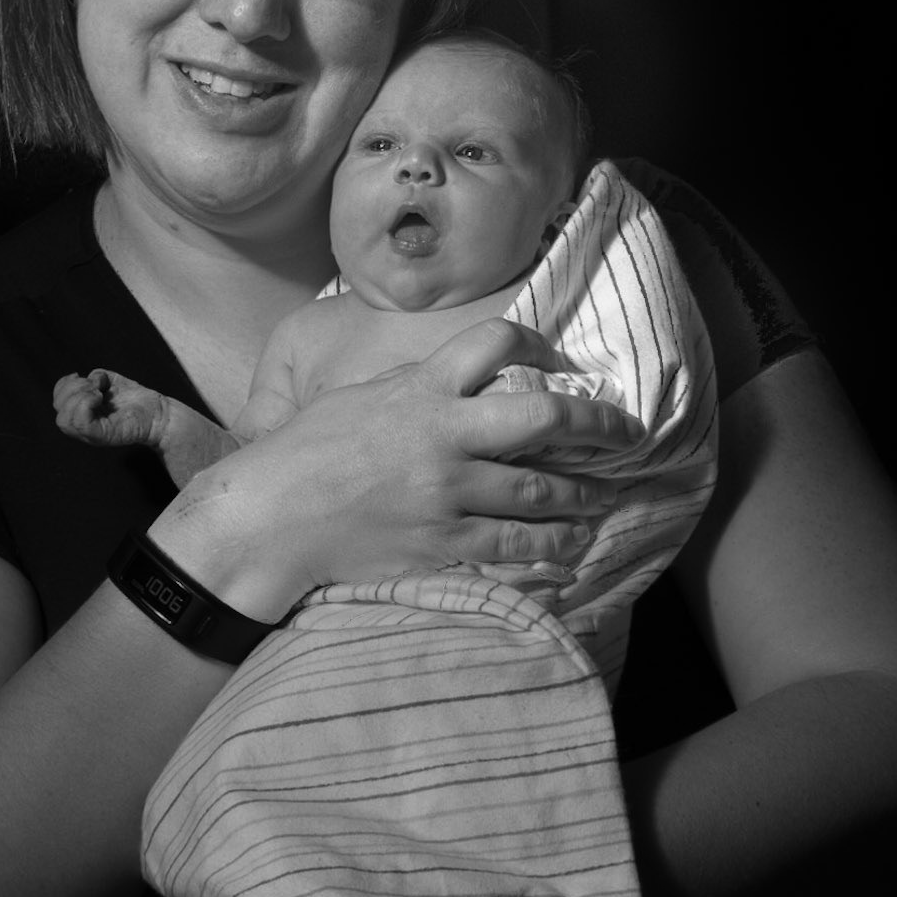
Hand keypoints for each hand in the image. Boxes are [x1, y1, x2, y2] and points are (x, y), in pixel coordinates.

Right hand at [53, 368, 167, 448]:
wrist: (160, 414)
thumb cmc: (136, 399)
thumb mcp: (109, 382)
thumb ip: (93, 380)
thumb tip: (85, 379)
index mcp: (81, 414)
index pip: (57, 401)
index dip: (64, 384)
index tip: (83, 376)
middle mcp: (83, 426)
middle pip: (58, 409)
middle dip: (73, 388)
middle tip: (96, 386)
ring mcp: (91, 433)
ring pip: (64, 419)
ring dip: (78, 396)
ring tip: (99, 393)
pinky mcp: (102, 436)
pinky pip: (81, 423)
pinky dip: (85, 403)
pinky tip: (101, 397)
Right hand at [160, 318, 643, 617]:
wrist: (269, 517)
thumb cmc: (303, 453)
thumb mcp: (356, 397)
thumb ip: (410, 385)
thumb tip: (450, 378)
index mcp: (421, 389)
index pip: (494, 344)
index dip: (539, 346)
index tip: (563, 363)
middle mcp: (443, 436)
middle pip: (542, 418)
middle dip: (596, 423)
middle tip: (628, 431)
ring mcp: (446, 494)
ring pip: (538, 492)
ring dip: (579, 497)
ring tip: (599, 500)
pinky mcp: (442, 544)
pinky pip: (512, 548)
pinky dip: (548, 550)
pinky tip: (568, 552)